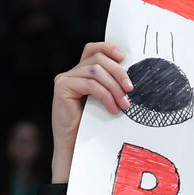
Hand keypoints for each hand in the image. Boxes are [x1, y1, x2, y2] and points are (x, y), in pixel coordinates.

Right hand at [52, 42, 130, 183]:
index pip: (94, 49)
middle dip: (119, 73)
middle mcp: (71, 72)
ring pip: (96, 71)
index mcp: (81, 72)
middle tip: (131, 90)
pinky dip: (106, 96)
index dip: (108, 48)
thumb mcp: (106, 100)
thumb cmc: (92, 126)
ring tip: (124, 104)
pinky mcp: (62, 87)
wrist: (75, 146)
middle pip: (98, 59)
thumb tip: (131, 77)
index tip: (125, 58)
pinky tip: (112, 109)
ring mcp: (65, 78)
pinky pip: (91, 84)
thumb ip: (111, 84)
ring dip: (114, 87)